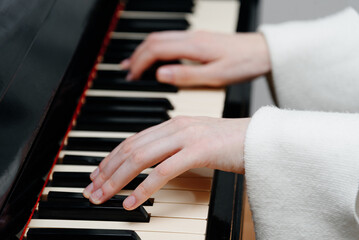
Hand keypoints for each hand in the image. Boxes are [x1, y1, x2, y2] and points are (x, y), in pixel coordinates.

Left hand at [83, 116, 249, 209]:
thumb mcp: (194, 142)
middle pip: (130, 149)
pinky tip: (132, 202)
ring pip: (141, 158)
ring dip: (117, 180)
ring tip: (103, 197)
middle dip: (106, 172)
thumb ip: (172, 147)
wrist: (260, 139)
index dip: (110, 158)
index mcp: (172, 124)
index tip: (96, 175)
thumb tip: (150, 165)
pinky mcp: (198, 151)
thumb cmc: (229, 143)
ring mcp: (186, 137)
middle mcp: (175, 127)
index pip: (132, 141)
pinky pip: (163, 171)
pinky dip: (144, 188)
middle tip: (91, 190)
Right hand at [122, 31, 270, 86]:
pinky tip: (154, 59)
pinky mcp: (198, 40)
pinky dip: (156, 50)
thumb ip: (187, 75)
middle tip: (126, 73)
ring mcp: (194, 37)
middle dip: (136, 56)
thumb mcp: (216, 76)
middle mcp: (191, 38)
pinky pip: (170, 41)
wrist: (264, 52)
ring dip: (143, 51)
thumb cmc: (244, 64)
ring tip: (132, 65)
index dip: (139, 63)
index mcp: (193, 47)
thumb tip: (160, 75)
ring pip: (160, 39)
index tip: (130, 77)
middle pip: (153, 41)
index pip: (156, 50)